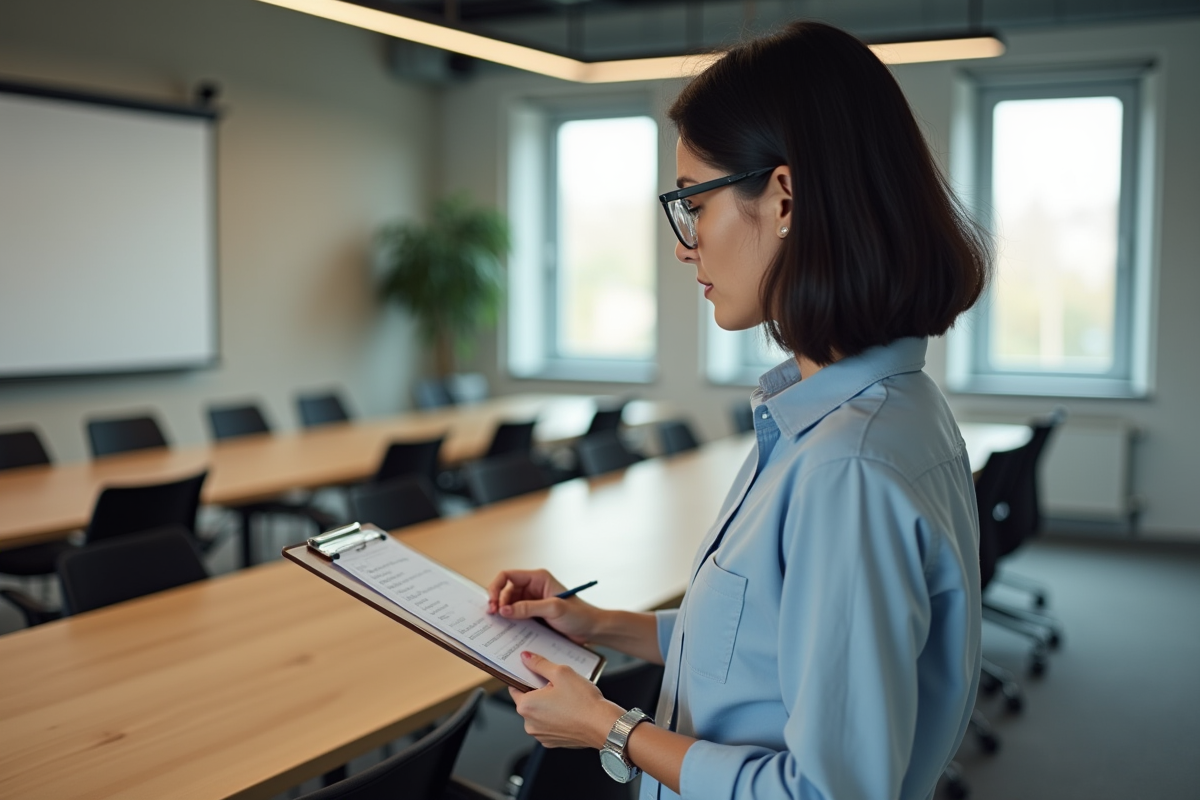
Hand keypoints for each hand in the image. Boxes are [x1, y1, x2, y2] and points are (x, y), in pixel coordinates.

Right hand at [486, 569, 598, 642]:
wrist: (592, 629)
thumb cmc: (579, 614)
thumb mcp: (554, 609)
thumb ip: (528, 608)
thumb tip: (504, 609)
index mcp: (538, 578)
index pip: (508, 576)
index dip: (496, 587)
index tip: (493, 603)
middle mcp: (533, 588)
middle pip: (505, 591)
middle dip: (497, 602)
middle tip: (494, 616)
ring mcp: (532, 602)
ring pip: (509, 604)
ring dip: (503, 613)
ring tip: (498, 624)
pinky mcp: (533, 616)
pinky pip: (516, 616)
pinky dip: (510, 621)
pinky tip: (507, 629)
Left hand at [509, 651, 623, 748]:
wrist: (603, 726)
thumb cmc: (583, 702)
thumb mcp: (561, 672)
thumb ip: (540, 664)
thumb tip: (526, 658)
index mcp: (526, 706)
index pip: (514, 687)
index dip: (524, 677)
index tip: (533, 672)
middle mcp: (530, 724)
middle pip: (528, 701)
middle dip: (540, 690)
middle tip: (557, 682)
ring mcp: (542, 735)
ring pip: (540, 713)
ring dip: (548, 704)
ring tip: (567, 696)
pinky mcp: (554, 742)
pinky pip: (550, 725)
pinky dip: (557, 716)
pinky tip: (570, 708)